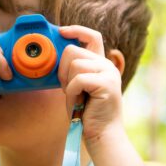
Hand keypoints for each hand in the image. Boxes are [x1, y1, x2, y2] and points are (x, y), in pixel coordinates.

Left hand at [57, 25, 123, 143]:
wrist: (101, 135)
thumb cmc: (86, 113)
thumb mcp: (76, 86)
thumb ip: (72, 69)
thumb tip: (56, 52)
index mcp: (102, 64)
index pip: (92, 36)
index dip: (76, 30)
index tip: (61, 32)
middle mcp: (107, 65)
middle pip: (73, 50)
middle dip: (62, 69)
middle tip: (67, 88)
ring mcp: (109, 73)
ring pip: (74, 64)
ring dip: (68, 83)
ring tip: (75, 97)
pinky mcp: (106, 84)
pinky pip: (78, 79)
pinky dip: (72, 92)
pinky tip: (79, 102)